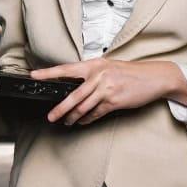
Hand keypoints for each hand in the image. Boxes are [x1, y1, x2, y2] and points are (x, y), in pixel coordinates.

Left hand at [30, 58, 186, 125]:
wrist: (153, 77)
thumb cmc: (129, 73)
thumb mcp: (108, 67)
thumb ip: (91, 74)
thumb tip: (74, 86)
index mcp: (94, 64)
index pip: (66, 69)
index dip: (48, 73)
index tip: (33, 76)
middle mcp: (98, 75)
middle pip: (72, 95)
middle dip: (59, 108)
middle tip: (50, 116)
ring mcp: (106, 89)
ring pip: (83, 107)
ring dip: (73, 117)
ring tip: (67, 122)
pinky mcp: (114, 101)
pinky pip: (96, 113)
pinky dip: (87, 119)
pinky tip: (83, 122)